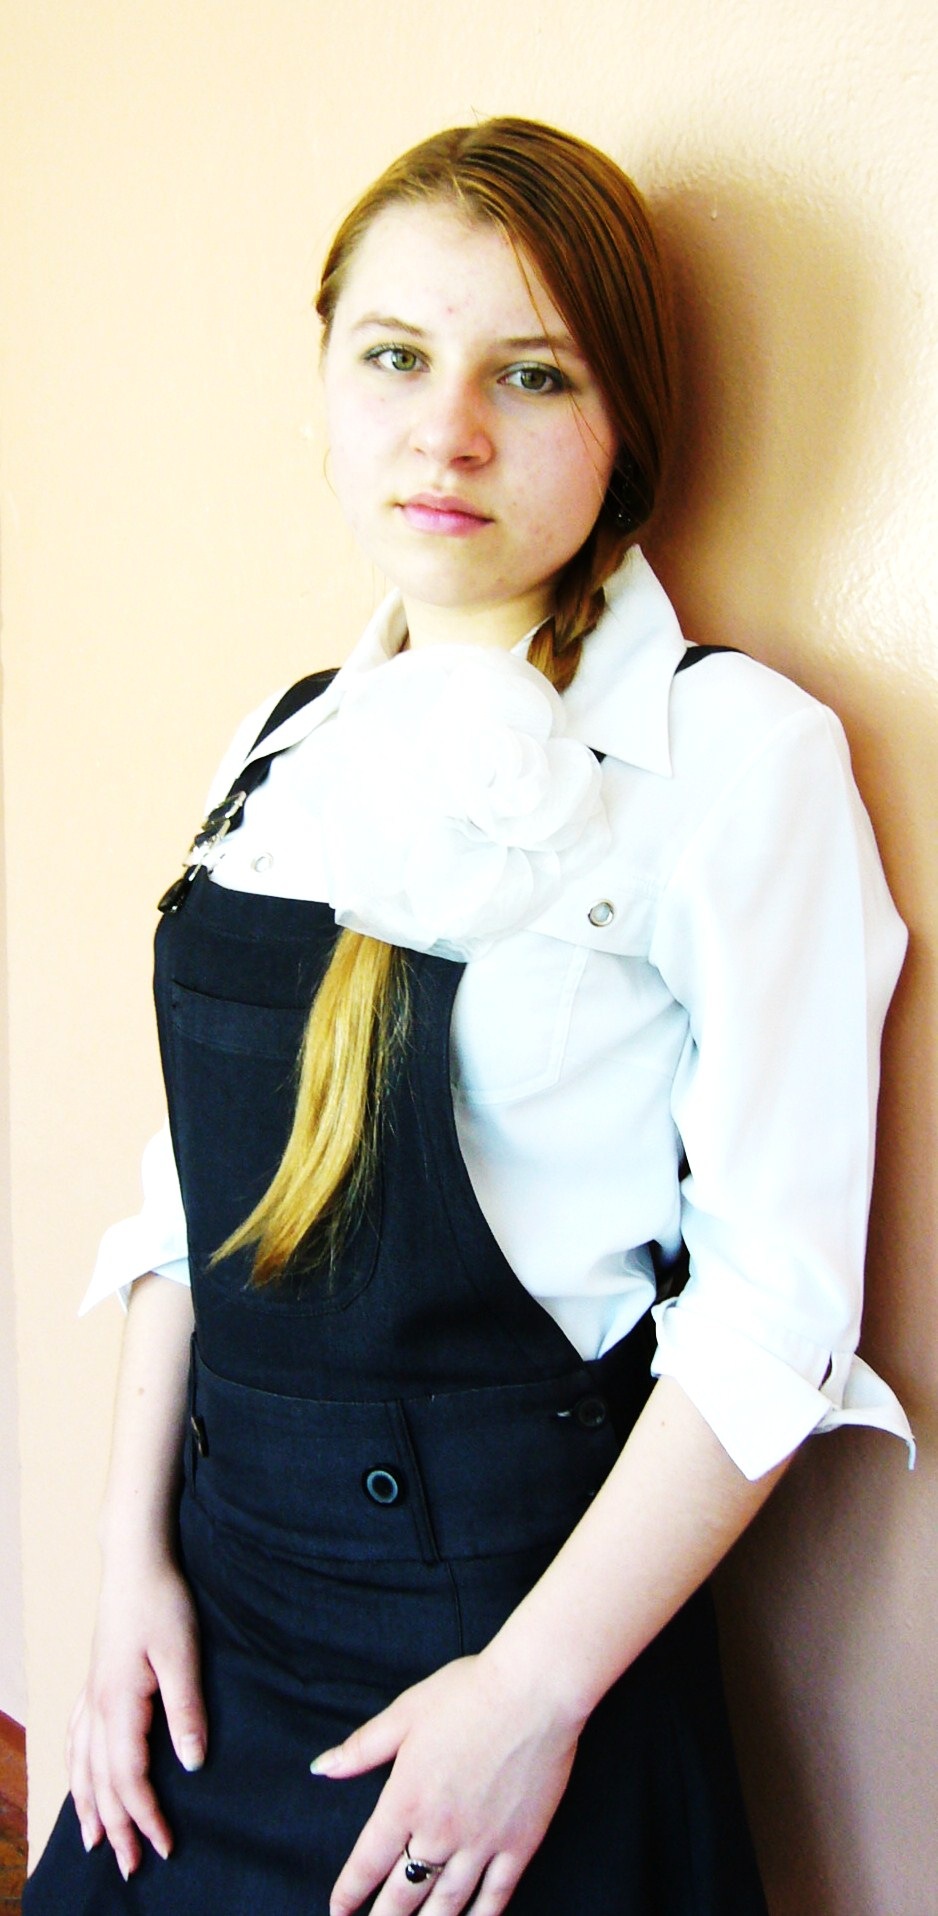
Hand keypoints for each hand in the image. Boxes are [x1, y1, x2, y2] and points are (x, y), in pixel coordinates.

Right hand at [66, 1553, 206, 1881]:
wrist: (134, 1559)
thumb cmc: (163, 1600)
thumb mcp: (184, 1653)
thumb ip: (186, 1709)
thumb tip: (193, 1764)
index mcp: (120, 1704)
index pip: (130, 1778)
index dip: (146, 1816)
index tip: (165, 1847)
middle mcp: (98, 1706)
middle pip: (101, 1782)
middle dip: (115, 1827)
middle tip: (130, 1867)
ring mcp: (92, 1692)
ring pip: (83, 1764)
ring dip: (90, 1805)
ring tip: (93, 1841)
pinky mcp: (95, 1679)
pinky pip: (77, 1737)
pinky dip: (77, 1768)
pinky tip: (79, 1777)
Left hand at [315, 1653, 581, 1915]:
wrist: (534, 1691)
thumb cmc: (467, 1693)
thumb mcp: (405, 1712)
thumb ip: (362, 1747)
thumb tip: (322, 1768)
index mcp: (406, 1799)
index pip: (368, 1861)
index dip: (349, 1892)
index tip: (338, 1911)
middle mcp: (439, 1830)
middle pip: (403, 1893)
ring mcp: (481, 1842)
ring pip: (446, 1904)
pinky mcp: (519, 1844)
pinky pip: (496, 1896)